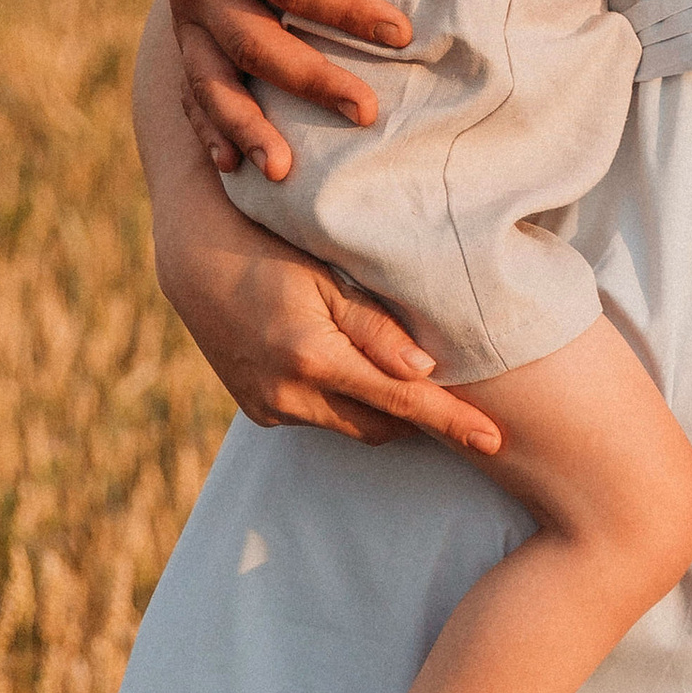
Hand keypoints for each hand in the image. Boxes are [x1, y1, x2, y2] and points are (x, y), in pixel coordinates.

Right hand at [155, 191, 503, 456]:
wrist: (196, 259)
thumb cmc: (270, 251)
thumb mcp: (327, 278)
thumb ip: (376, 328)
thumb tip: (426, 373)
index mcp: (314, 358)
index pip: (403, 401)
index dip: (453, 422)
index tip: (495, 440)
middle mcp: (289, 395)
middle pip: (380, 426)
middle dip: (417, 415)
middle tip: (452, 390)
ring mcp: (270, 409)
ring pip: (350, 426)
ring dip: (378, 407)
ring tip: (397, 368)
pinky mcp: (258, 411)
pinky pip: (318, 419)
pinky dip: (343, 402)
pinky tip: (346, 366)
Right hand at [168, 0, 411, 173]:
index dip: (342, 8)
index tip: (400, 30)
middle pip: (253, 41)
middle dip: (310, 80)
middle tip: (368, 112)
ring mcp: (188, 18)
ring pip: (213, 80)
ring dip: (247, 127)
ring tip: (285, 171)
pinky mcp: (187, 41)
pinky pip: (192, 93)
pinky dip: (211, 131)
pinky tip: (236, 169)